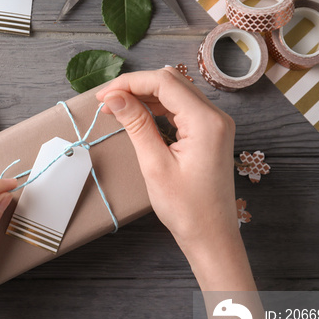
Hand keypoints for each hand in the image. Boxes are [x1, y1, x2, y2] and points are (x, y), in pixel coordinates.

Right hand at [95, 69, 240, 278]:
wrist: (211, 236)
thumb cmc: (186, 208)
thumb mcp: (155, 165)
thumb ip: (136, 125)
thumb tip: (115, 97)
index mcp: (206, 121)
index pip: (164, 83)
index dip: (130, 83)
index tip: (102, 96)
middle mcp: (215, 116)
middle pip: (171, 82)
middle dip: (136, 87)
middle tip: (105, 101)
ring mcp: (215, 124)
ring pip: (176, 93)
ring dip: (145, 96)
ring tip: (116, 108)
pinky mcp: (210, 134)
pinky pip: (182, 109)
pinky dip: (158, 108)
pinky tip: (137, 116)